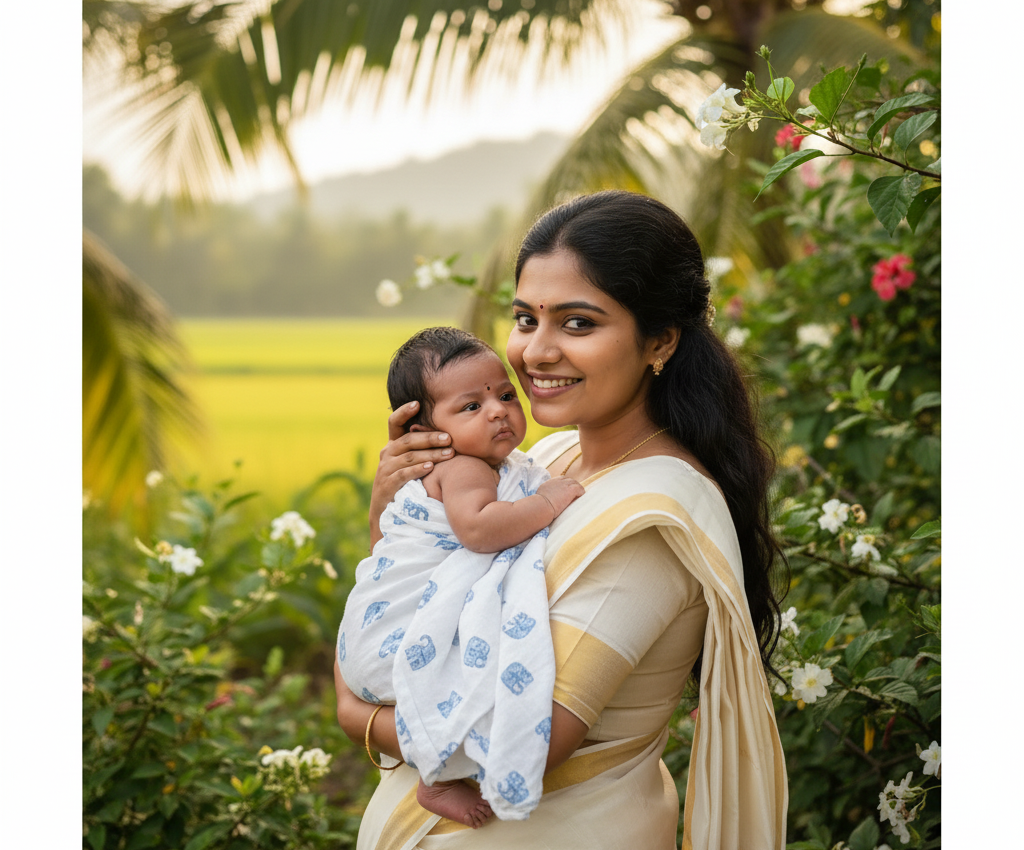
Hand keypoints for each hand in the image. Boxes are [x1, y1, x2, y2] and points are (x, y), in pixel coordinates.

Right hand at [369, 401, 453, 543]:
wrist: (387, 513)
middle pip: (408, 440)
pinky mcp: (387, 486)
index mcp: (393, 445)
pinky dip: (417, 470)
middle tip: (449, 438)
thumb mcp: (410, 463)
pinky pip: (403, 475)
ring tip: (449, 453)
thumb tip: (450, 434)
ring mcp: (385, 470)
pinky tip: (430, 467)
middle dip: (429, 438)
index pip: (394, 423)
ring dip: (431, 454)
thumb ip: (423, 449)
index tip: (417, 403)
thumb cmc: (407, 483)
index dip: (404, 412)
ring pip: (409, 457)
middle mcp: (387, 454)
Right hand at [536, 476, 584, 518]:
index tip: (567, 490)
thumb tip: (547, 500)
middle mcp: (557, 481)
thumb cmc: (539, 507)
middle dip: (572, 485)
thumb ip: (545, 495)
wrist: (541, 506)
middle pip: (568, 479)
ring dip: (577, 488)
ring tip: (580, 495)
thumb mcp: (540, 498)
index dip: (565, 484)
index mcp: (549, 483)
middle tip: (575, 492)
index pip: (560, 480)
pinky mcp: (571, 489)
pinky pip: (580, 488)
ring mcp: (564, 484)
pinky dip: (581, 492)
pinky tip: (581, 496)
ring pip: (575, 483)